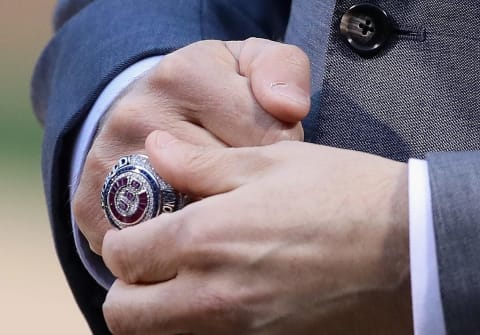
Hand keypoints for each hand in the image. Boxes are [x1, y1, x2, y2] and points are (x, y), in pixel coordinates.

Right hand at [73, 38, 310, 252]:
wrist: (148, 109)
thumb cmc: (212, 91)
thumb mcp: (250, 65)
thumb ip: (282, 71)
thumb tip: (289, 108)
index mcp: (186, 76)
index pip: (263, 139)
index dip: (281, 160)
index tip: (272, 157)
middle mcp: (138, 116)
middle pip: (223, 188)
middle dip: (248, 198)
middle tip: (250, 191)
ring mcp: (108, 163)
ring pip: (184, 224)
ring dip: (212, 231)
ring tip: (223, 216)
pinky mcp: (90, 203)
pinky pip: (146, 249)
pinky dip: (174, 252)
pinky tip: (189, 233)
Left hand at [102, 131, 412, 334]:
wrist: (407, 249)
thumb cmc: (341, 195)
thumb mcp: (270, 162)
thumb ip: (200, 164)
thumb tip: (155, 148)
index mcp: (206, 239)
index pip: (123, 256)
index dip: (122, 242)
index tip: (139, 232)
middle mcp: (211, 295)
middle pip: (125, 315)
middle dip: (127, 287)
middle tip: (152, 262)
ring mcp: (238, 331)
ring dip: (156, 311)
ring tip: (184, 278)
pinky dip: (195, 325)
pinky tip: (223, 292)